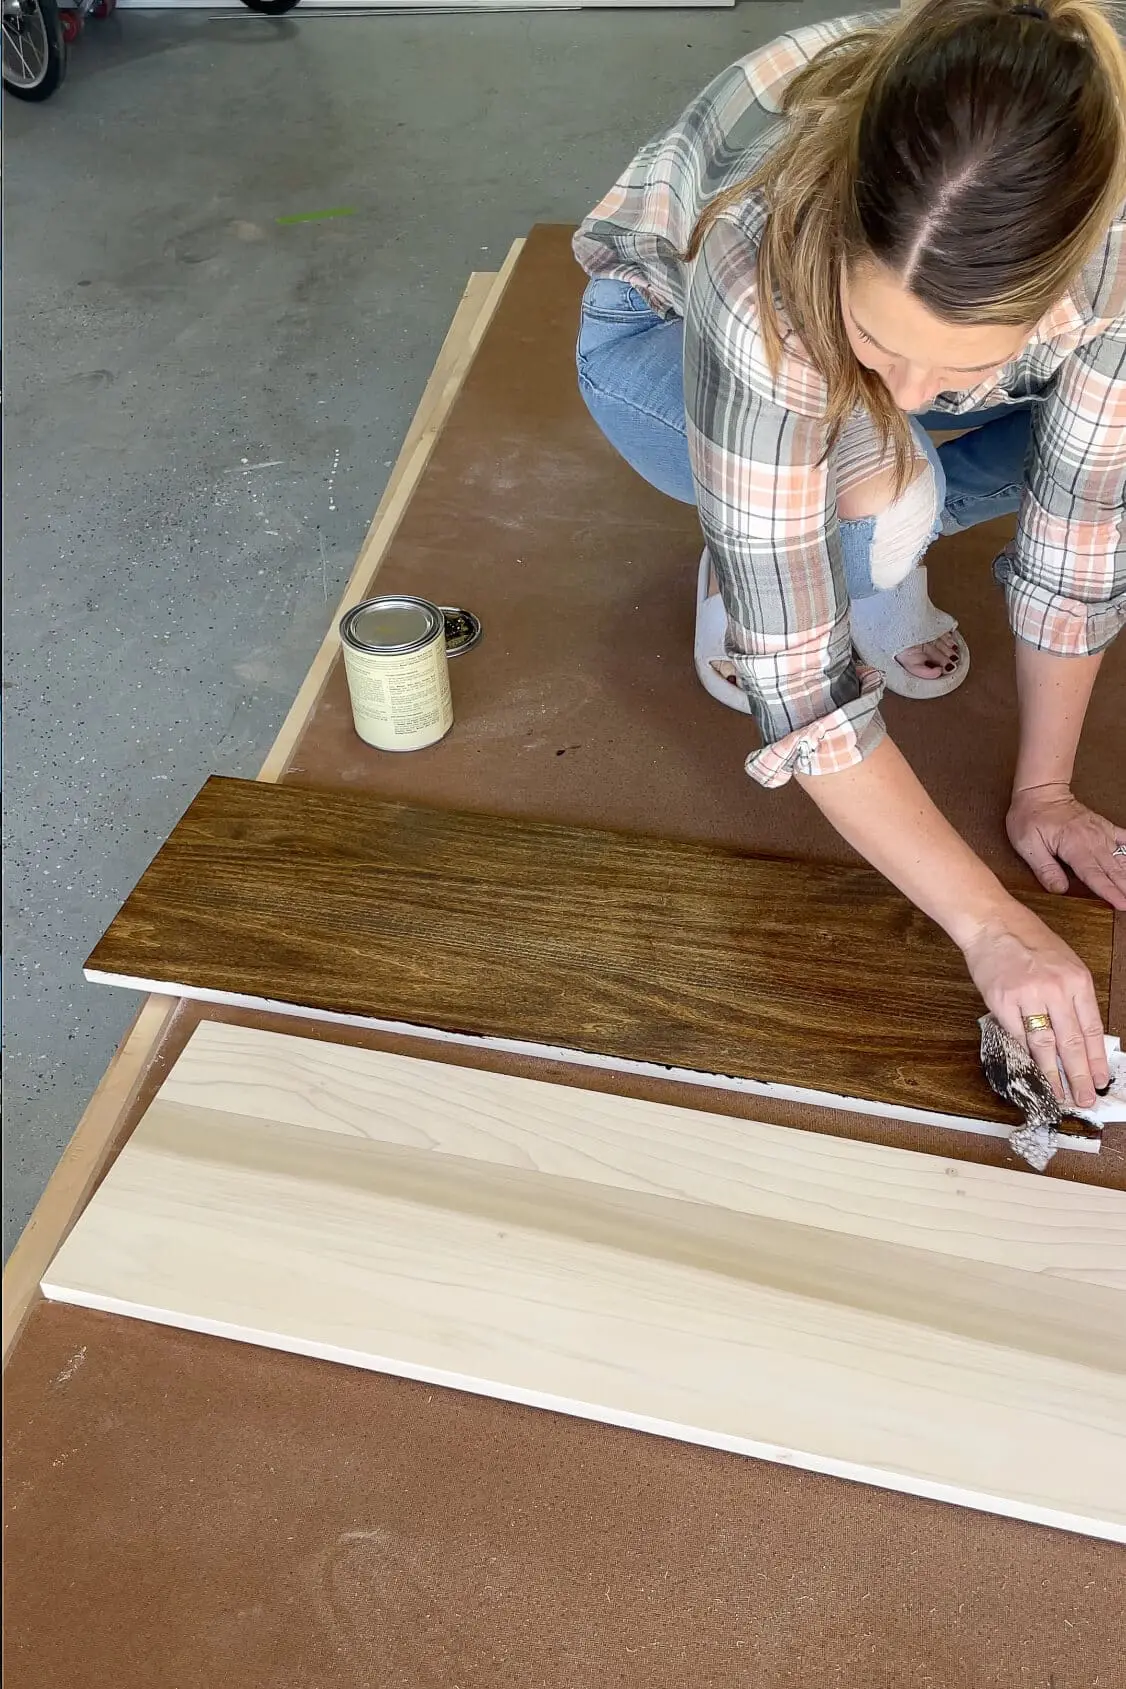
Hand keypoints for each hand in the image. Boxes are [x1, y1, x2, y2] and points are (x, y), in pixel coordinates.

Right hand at [961, 905, 1108, 1107]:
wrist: (994, 924)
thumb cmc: (1029, 941)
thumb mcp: (1066, 964)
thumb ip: (1074, 998)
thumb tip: (1080, 1038)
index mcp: (1077, 980)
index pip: (1091, 1029)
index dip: (1096, 1060)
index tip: (1100, 1080)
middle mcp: (1056, 988)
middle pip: (1071, 1042)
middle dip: (1079, 1075)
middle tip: (1084, 1098)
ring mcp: (1028, 995)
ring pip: (1044, 1045)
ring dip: (1052, 1074)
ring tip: (1059, 1094)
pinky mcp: (1002, 1001)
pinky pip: (1017, 1035)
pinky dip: (1026, 1055)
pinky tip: (1032, 1070)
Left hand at [1007, 783, 1125, 909]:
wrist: (1040, 792)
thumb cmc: (1030, 816)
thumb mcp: (1028, 845)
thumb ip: (1045, 869)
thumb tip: (1059, 890)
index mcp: (1074, 846)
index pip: (1095, 875)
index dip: (1109, 891)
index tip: (1122, 904)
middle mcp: (1093, 840)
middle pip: (1114, 870)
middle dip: (1125, 888)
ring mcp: (1101, 833)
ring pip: (1123, 858)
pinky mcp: (1104, 827)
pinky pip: (1125, 840)